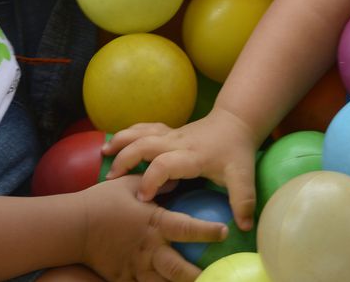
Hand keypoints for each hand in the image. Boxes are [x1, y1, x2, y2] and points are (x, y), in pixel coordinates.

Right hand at [77, 175, 226, 281]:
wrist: (73, 226)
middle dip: (199, 275)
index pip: (187, 228)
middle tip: (216, 275)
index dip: (208, 232)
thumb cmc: (103, 201)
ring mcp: (136, 266)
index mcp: (154, 223)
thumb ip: (156, 182)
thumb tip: (176, 180)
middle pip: (179, 269)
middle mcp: (149, 248)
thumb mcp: (129, 185)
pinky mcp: (124, 277)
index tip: (225, 232)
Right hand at [103, 108, 260, 229]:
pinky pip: (143, 128)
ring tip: (104, 154)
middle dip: (127, 160)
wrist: (235, 122)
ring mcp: (171, 135)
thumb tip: (245, 227)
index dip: (152, 179)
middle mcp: (178, 142)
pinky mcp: (167, 132)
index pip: (166, 164)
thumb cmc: (236, 151)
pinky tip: (113, 143)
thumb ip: (243, 200)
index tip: (143, 198)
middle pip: (146, 144)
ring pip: (141, 132)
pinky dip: (127, 134)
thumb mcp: (243, 176)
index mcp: (193, 155)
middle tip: (112, 179)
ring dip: (122, 141)